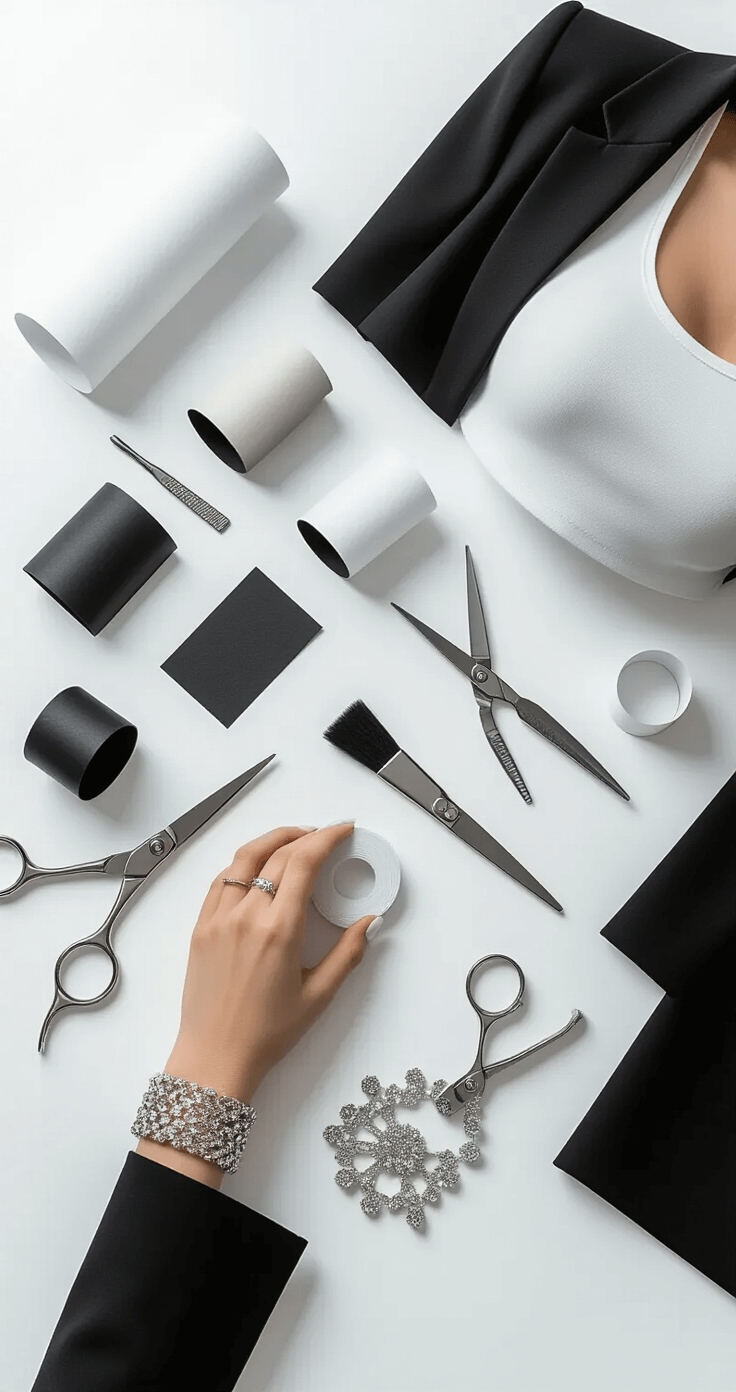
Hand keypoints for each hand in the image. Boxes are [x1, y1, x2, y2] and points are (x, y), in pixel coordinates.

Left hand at [137, 822, 379, 1186]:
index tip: (344, 830)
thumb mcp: (319, 996)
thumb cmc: (265, 1034)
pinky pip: (221, 879)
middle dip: (307, 836)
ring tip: (294, 840)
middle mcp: (246, 917)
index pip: (303, 862)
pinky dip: (243, 864)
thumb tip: (369, 922)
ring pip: (244, 858)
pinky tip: (258, 867)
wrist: (215, 1057)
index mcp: (279, 931)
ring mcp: (218, 918)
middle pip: (278, 854)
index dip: (327, 837)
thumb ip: (348, 954)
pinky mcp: (201, 927)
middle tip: (327, 837)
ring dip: (273, 840)